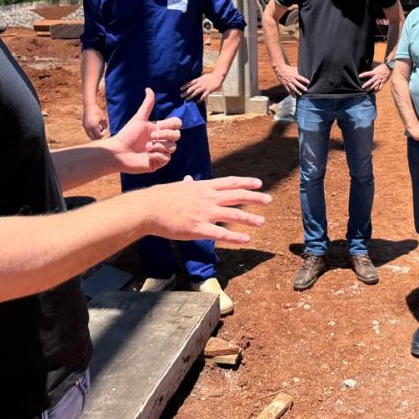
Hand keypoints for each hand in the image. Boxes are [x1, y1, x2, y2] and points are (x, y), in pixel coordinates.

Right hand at [82, 105, 107, 139]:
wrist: (89, 106)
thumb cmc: (97, 111)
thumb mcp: (103, 118)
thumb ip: (106, 125)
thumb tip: (106, 129)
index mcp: (94, 127)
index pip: (99, 136)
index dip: (103, 134)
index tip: (104, 129)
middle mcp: (88, 128)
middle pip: (93, 138)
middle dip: (98, 136)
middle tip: (101, 131)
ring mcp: (85, 127)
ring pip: (90, 135)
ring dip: (94, 134)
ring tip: (98, 128)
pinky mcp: (84, 125)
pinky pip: (88, 132)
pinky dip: (91, 132)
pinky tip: (95, 126)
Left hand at [109, 89, 181, 172]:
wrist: (118, 151)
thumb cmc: (127, 134)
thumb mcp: (139, 118)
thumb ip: (147, 105)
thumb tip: (149, 89)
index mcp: (159, 129)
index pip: (176, 124)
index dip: (171, 124)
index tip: (159, 125)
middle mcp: (162, 140)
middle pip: (177, 135)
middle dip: (165, 135)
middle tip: (152, 136)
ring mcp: (161, 151)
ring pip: (172, 147)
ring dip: (159, 145)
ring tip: (147, 146)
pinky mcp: (158, 162)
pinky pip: (167, 158)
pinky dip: (158, 155)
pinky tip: (148, 154)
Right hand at [145, 175, 270, 243]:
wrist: (150, 207)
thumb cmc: (162, 197)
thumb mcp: (179, 187)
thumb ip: (189, 185)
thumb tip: (190, 179)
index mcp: (204, 187)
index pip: (231, 182)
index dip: (246, 182)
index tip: (259, 183)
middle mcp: (208, 198)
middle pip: (237, 196)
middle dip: (255, 198)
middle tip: (269, 200)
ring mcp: (204, 213)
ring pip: (233, 214)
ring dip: (250, 218)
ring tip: (262, 221)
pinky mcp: (198, 228)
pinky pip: (221, 234)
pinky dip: (235, 237)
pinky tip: (246, 239)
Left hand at [181, 72, 223, 101]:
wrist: (218, 76)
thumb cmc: (210, 76)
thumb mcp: (203, 76)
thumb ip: (198, 79)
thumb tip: (193, 82)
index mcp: (198, 79)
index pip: (190, 82)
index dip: (185, 86)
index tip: (180, 89)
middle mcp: (200, 83)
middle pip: (192, 88)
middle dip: (186, 92)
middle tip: (181, 96)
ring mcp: (204, 87)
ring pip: (196, 92)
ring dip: (191, 96)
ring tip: (187, 99)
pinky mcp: (209, 90)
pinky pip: (204, 95)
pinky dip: (200, 99)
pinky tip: (197, 102)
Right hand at [273, 64, 309, 96]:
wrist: (279, 69)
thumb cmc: (288, 68)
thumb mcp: (294, 68)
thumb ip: (298, 71)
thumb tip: (304, 72)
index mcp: (294, 75)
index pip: (300, 78)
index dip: (304, 80)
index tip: (308, 82)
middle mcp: (291, 79)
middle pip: (297, 84)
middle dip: (301, 87)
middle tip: (306, 90)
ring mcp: (288, 83)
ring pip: (293, 88)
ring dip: (297, 92)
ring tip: (301, 94)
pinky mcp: (285, 85)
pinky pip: (288, 90)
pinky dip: (291, 94)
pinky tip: (294, 96)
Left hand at [359, 62, 391, 91]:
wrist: (389, 68)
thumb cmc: (381, 66)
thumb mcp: (376, 66)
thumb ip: (371, 68)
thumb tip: (366, 66)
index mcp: (374, 72)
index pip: (368, 73)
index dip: (363, 74)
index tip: (359, 76)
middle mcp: (377, 76)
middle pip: (371, 81)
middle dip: (366, 84)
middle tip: (362, 87)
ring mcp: (380, 80)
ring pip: (375, 85)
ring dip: (371, 88)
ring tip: (367, 90)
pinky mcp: (383, 82)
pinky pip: (380, 87)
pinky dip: (377, 90)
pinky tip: (374, 92)